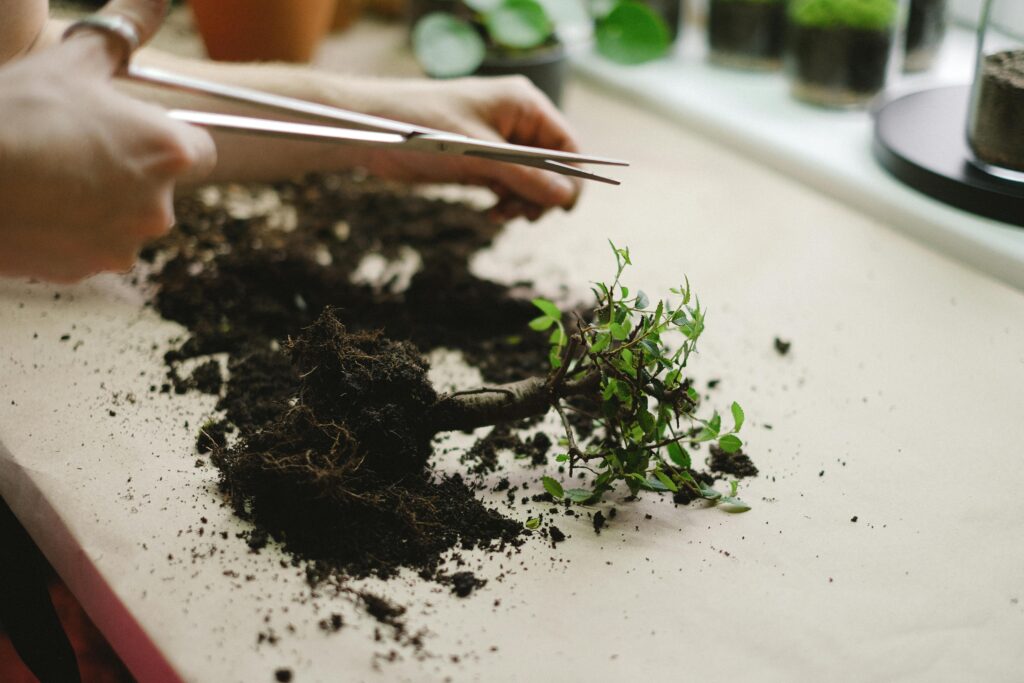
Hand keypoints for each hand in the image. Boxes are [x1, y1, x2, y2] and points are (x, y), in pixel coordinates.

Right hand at [0, 0, 215, 282]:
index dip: (165, 139)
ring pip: (122, 219)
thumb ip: (123, 33)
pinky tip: (35, 205)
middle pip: (158, 187)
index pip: (198, 150)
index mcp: (169, 153)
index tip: (133, 131)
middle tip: (74, 148)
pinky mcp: (88, 271)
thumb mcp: (72, 62)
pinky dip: (69, 231)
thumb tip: (157, 0)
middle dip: (126, 171)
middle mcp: (159, 206)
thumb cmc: (18, 115)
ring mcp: (124, 244)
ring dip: (97, 203)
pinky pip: (89, 247)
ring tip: (48, 175)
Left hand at [320, 75, 582, 220]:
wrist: (370, 131)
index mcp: (523, 105)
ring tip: (502, 214)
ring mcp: (498, 142)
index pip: (567, 143)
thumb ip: (523, 175)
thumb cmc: (420, 127)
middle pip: (553, 165)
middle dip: (542, 194)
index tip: (563, 209)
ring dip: (523, 201)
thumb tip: (564, 197)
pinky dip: (507, 201)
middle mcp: (515, 121)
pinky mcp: (481, 160)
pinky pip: (509, 185)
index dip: (572, 177)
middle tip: (522, 214)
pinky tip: (493, 212)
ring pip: (532, 180)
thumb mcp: (476, 154)